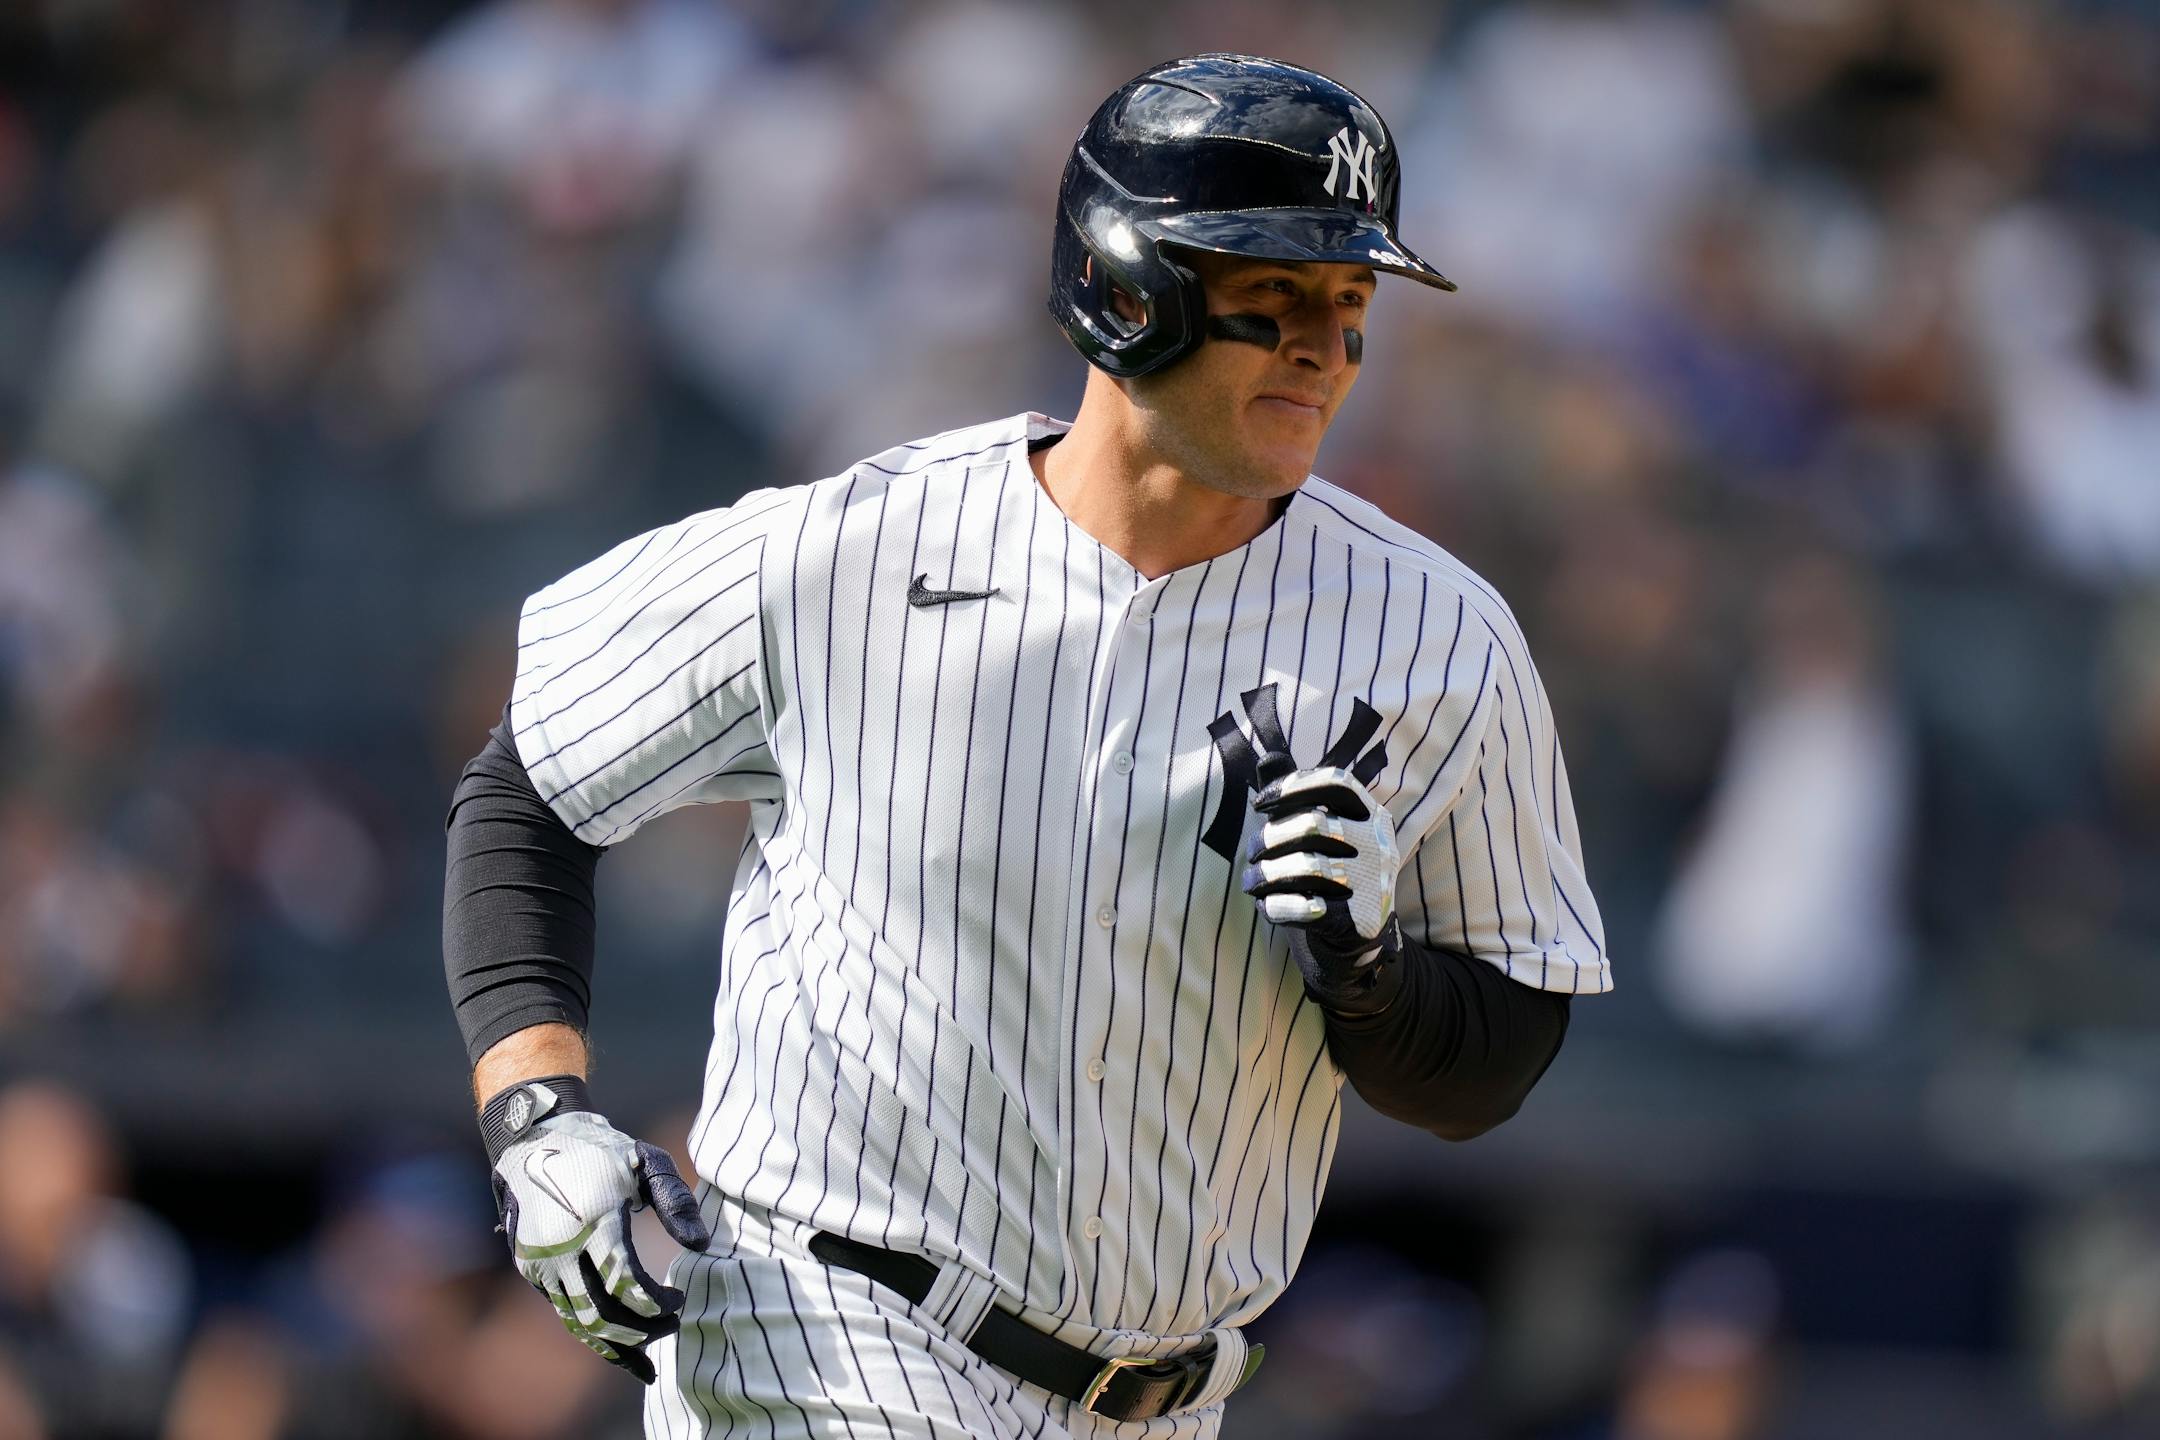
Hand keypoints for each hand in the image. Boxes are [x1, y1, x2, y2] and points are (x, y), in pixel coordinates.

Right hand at [486, 1085, 710, 1383]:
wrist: (535, 1138)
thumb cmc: (601, 1150)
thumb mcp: (646, 1161)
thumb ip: (676, 1202)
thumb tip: (700, 1245)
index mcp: (596, 1223)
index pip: (628, 1285)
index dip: (658, 1304)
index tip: (680, 1299)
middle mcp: (562, 1250)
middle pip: (603, 1314)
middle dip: (643, 1330)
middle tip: (673, 1325)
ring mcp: (541, 1263)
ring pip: (579, 1323)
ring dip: (617, 1341)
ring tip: (650, 1342)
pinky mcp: (531, 1270)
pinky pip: (562, 1313)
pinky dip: (590, 1333)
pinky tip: (617, 1343)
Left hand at [1241, 765, 1402, 1001]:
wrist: (1356, 935)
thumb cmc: (1330, 870)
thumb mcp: (1322, 830)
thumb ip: (1296, 795)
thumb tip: (1266, 758)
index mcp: (1371, 814)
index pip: (1336, 782)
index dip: (1293, 787)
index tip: (1259, 803)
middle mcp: (1379, 845)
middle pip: (1315, 825)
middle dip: (1270, 837)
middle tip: (1250, 853)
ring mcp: (1374, 884)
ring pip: (1307, 868)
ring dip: (1266, 875)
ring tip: (1249, 882)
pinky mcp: (1359, 921)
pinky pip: (1307, 909)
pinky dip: (1277, 907)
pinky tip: (1265, 906)